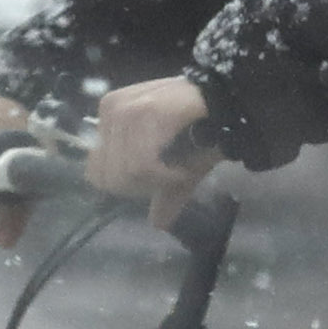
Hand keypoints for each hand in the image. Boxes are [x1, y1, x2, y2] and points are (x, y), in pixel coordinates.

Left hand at [87, 76, 228, 223]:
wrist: (231, 104)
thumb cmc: (205, 130)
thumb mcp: (178, 166)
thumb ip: (162, 192)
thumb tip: (157, 224)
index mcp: (108, 117)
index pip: (96, 173)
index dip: (129, 185)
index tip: (159, 178)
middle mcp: (109, 109)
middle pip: (108, 177)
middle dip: (142, 186)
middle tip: (171, 175)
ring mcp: (124, 109)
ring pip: (125, 173)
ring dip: (158, 181)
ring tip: (181, 169)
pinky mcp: (144, 113)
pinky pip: (141, 165)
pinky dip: (166, 176)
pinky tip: (183, 169)